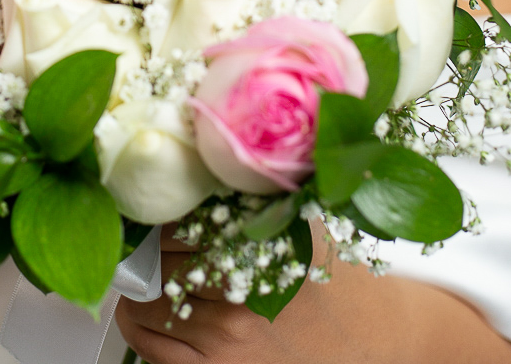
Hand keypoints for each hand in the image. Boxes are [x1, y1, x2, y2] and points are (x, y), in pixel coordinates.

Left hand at [114, 226, 510, 363]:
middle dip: (147, 250)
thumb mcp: (300, 224)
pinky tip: (143, 315)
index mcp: (257, 245)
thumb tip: (195, 165)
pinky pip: (154, 352)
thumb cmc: (333, 281)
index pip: (177, 221)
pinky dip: (139, 330)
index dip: (156, 214)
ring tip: (140, 277)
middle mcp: (238, 293)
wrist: (372, 340)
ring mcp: (227, 341)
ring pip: (148, 307)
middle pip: (159, 261)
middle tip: (142, 241)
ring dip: (138, 290)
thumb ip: (253, 200)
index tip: (146, 208)